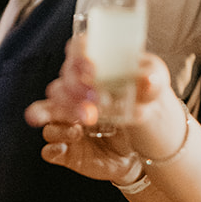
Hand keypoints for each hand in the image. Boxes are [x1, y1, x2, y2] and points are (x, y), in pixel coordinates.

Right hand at [26, 42, 140, 180]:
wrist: (144, 146)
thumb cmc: (142, 107)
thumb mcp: (154, 90)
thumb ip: (153, 82)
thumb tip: (148, 80)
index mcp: (91, 70)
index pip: (76, 53)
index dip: (79, 57)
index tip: (93, 69)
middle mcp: (73, 93)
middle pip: (59, 85)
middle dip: (74, 91)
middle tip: (98, 101)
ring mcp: (66, 121)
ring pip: (45, 112)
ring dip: (59, 116)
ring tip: (83, 122)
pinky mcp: (66, 148)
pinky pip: (49, 147)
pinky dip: (54, 146)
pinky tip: (67, 145)